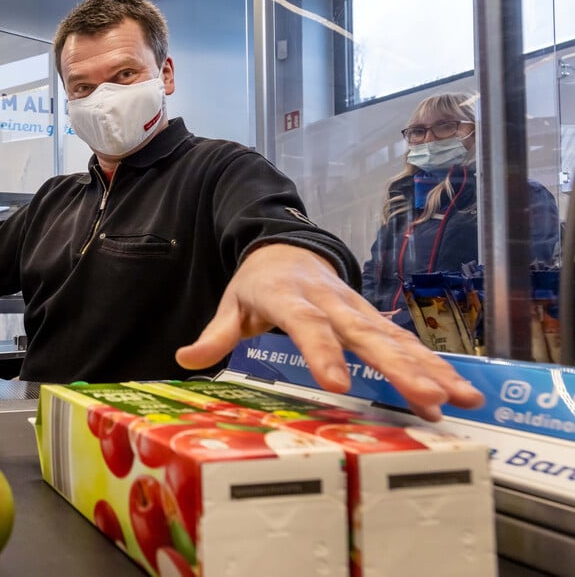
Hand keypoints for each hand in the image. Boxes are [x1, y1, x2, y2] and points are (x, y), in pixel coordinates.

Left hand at [175, 244, 484, 421]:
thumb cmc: (257, 283)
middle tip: (428, 397)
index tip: (338, 385)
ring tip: (459, 398)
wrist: (284, 245)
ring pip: (395, 338)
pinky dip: (432, 362)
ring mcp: (356, 308)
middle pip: (365, 335)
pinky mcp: (370, 317)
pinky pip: (404, 340)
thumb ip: (215, 335)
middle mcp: (330, 302)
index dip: (323, 353)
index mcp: (290, 298)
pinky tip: (458, 388)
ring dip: (429, 368)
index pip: (308, 326)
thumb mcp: (231, 304)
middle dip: (398, 367)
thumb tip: (185, 360)